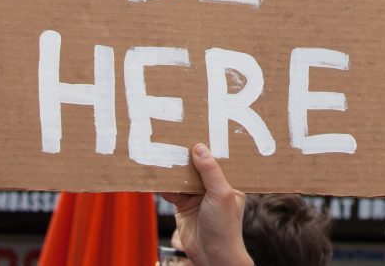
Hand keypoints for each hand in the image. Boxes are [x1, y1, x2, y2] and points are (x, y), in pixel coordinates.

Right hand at [161, 144, 251, 265]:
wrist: (212, 256)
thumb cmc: (225, 227)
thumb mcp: (221, 194)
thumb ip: (210, 171)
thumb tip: (199, 148)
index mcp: (228, 182)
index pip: (217, 160)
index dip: (208, 147)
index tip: (196, 131)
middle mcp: (213, 188)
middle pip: (197, 167)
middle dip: (186, 156)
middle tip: (175, 138)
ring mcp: (197, 197)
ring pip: (183, 178)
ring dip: (173, 169)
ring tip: (162, 152)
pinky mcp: (183, 207)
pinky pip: (172, 191)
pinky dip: (164, 185)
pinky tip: (157, 175)